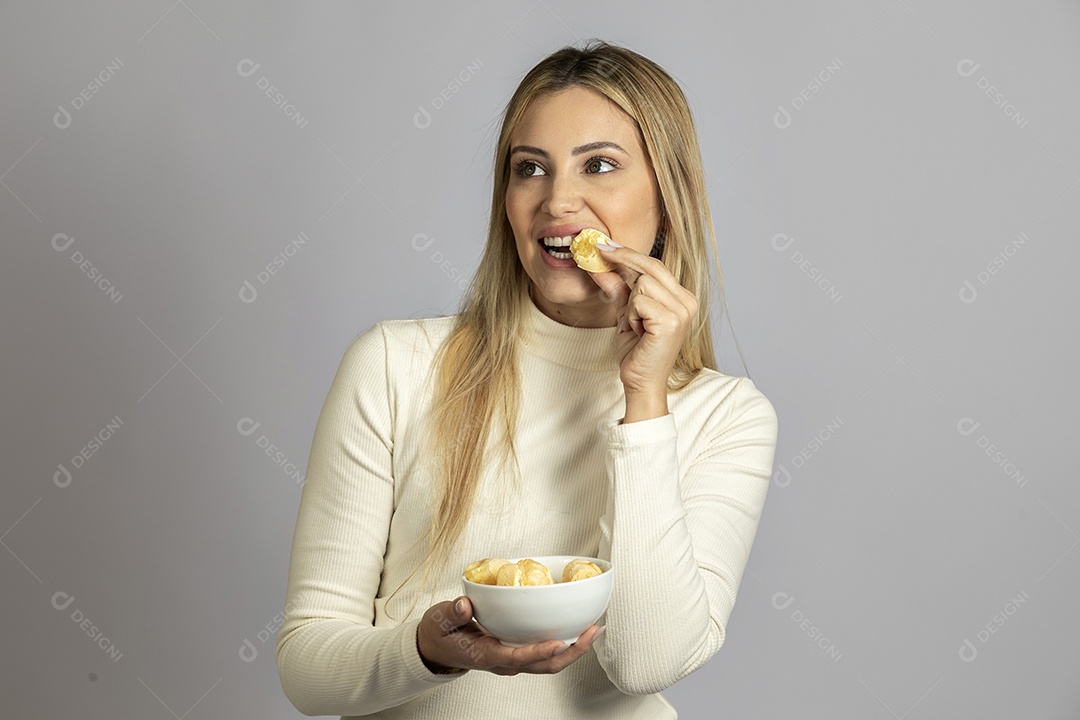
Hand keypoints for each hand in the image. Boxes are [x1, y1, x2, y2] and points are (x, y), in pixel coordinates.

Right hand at [416, 596, 602, 676]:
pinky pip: (546, 652)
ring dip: (574, 648)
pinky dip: (566, 642)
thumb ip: (453, 613)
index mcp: (486, 656)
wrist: (437, 648)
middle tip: (593, 631)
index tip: (559, 643)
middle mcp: (505, 661)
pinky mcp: (518, 650)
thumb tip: (465, 605)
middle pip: (544, 666)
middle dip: (572, 652)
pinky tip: (578, 627)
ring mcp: (513, 658)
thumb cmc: (441, 634)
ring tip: (595, 628)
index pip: (517, 658)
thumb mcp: (439, 621)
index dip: (539, 653)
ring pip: (549, 662)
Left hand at [589, 241, 697, 397]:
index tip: (606, 245)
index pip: (656, 265)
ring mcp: (682, 311)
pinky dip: (630, 316)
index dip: (629, 254)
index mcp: (682, 298)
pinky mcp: (671, 322)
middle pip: (651, 266)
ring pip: (642, 284)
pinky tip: (637, 332)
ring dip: (630, 305)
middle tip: (598, 251)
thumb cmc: (637, 352)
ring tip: (634, 326)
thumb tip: (602, 265)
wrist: (641, 383)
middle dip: (623, 259)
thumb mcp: (626, 314)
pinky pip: (639, 301)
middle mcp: (687, 302)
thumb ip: (619, 289)